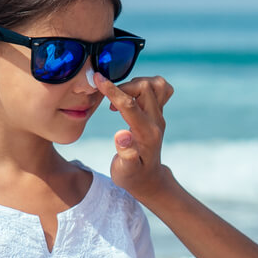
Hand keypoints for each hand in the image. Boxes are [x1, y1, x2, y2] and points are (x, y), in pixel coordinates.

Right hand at [95, 73, 173, 200]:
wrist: (148, 179)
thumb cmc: (132, 176)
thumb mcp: (125, 171)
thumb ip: (125, 155)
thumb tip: (122, 136)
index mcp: (147, 134)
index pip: (130, 105)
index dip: (113, 91)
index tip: (98, 79)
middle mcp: (156, 121)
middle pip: (146, 88)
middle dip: (123, 87)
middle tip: (110, 105)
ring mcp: (159, 116)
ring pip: (156, 85)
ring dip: (135, 85)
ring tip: (120, 101)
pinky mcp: (158, 113)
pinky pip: (160, 89)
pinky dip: (145, 86)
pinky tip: (130, 98)